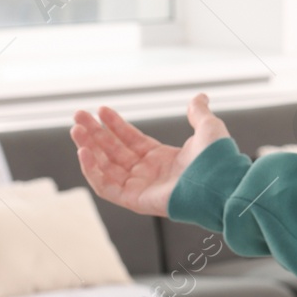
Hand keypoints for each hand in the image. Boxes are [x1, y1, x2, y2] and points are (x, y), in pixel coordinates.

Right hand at [71, 92, 231, 216]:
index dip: (115, 125)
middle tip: (78, 116)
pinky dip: (92, 170)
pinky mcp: (134, 200)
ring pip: (105, 167)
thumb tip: (199, 96)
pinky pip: (106, 186)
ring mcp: (140, 186)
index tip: (101, 109)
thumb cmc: (217, 159)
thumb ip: (199, 112)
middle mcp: (149, 172)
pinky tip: (84, 151)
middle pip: (113, 151)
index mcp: (163, 158)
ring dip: (89, 148)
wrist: (221, 183)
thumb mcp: (207, 127)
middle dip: (95, 133)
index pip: (131, 140)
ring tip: (76, 129)